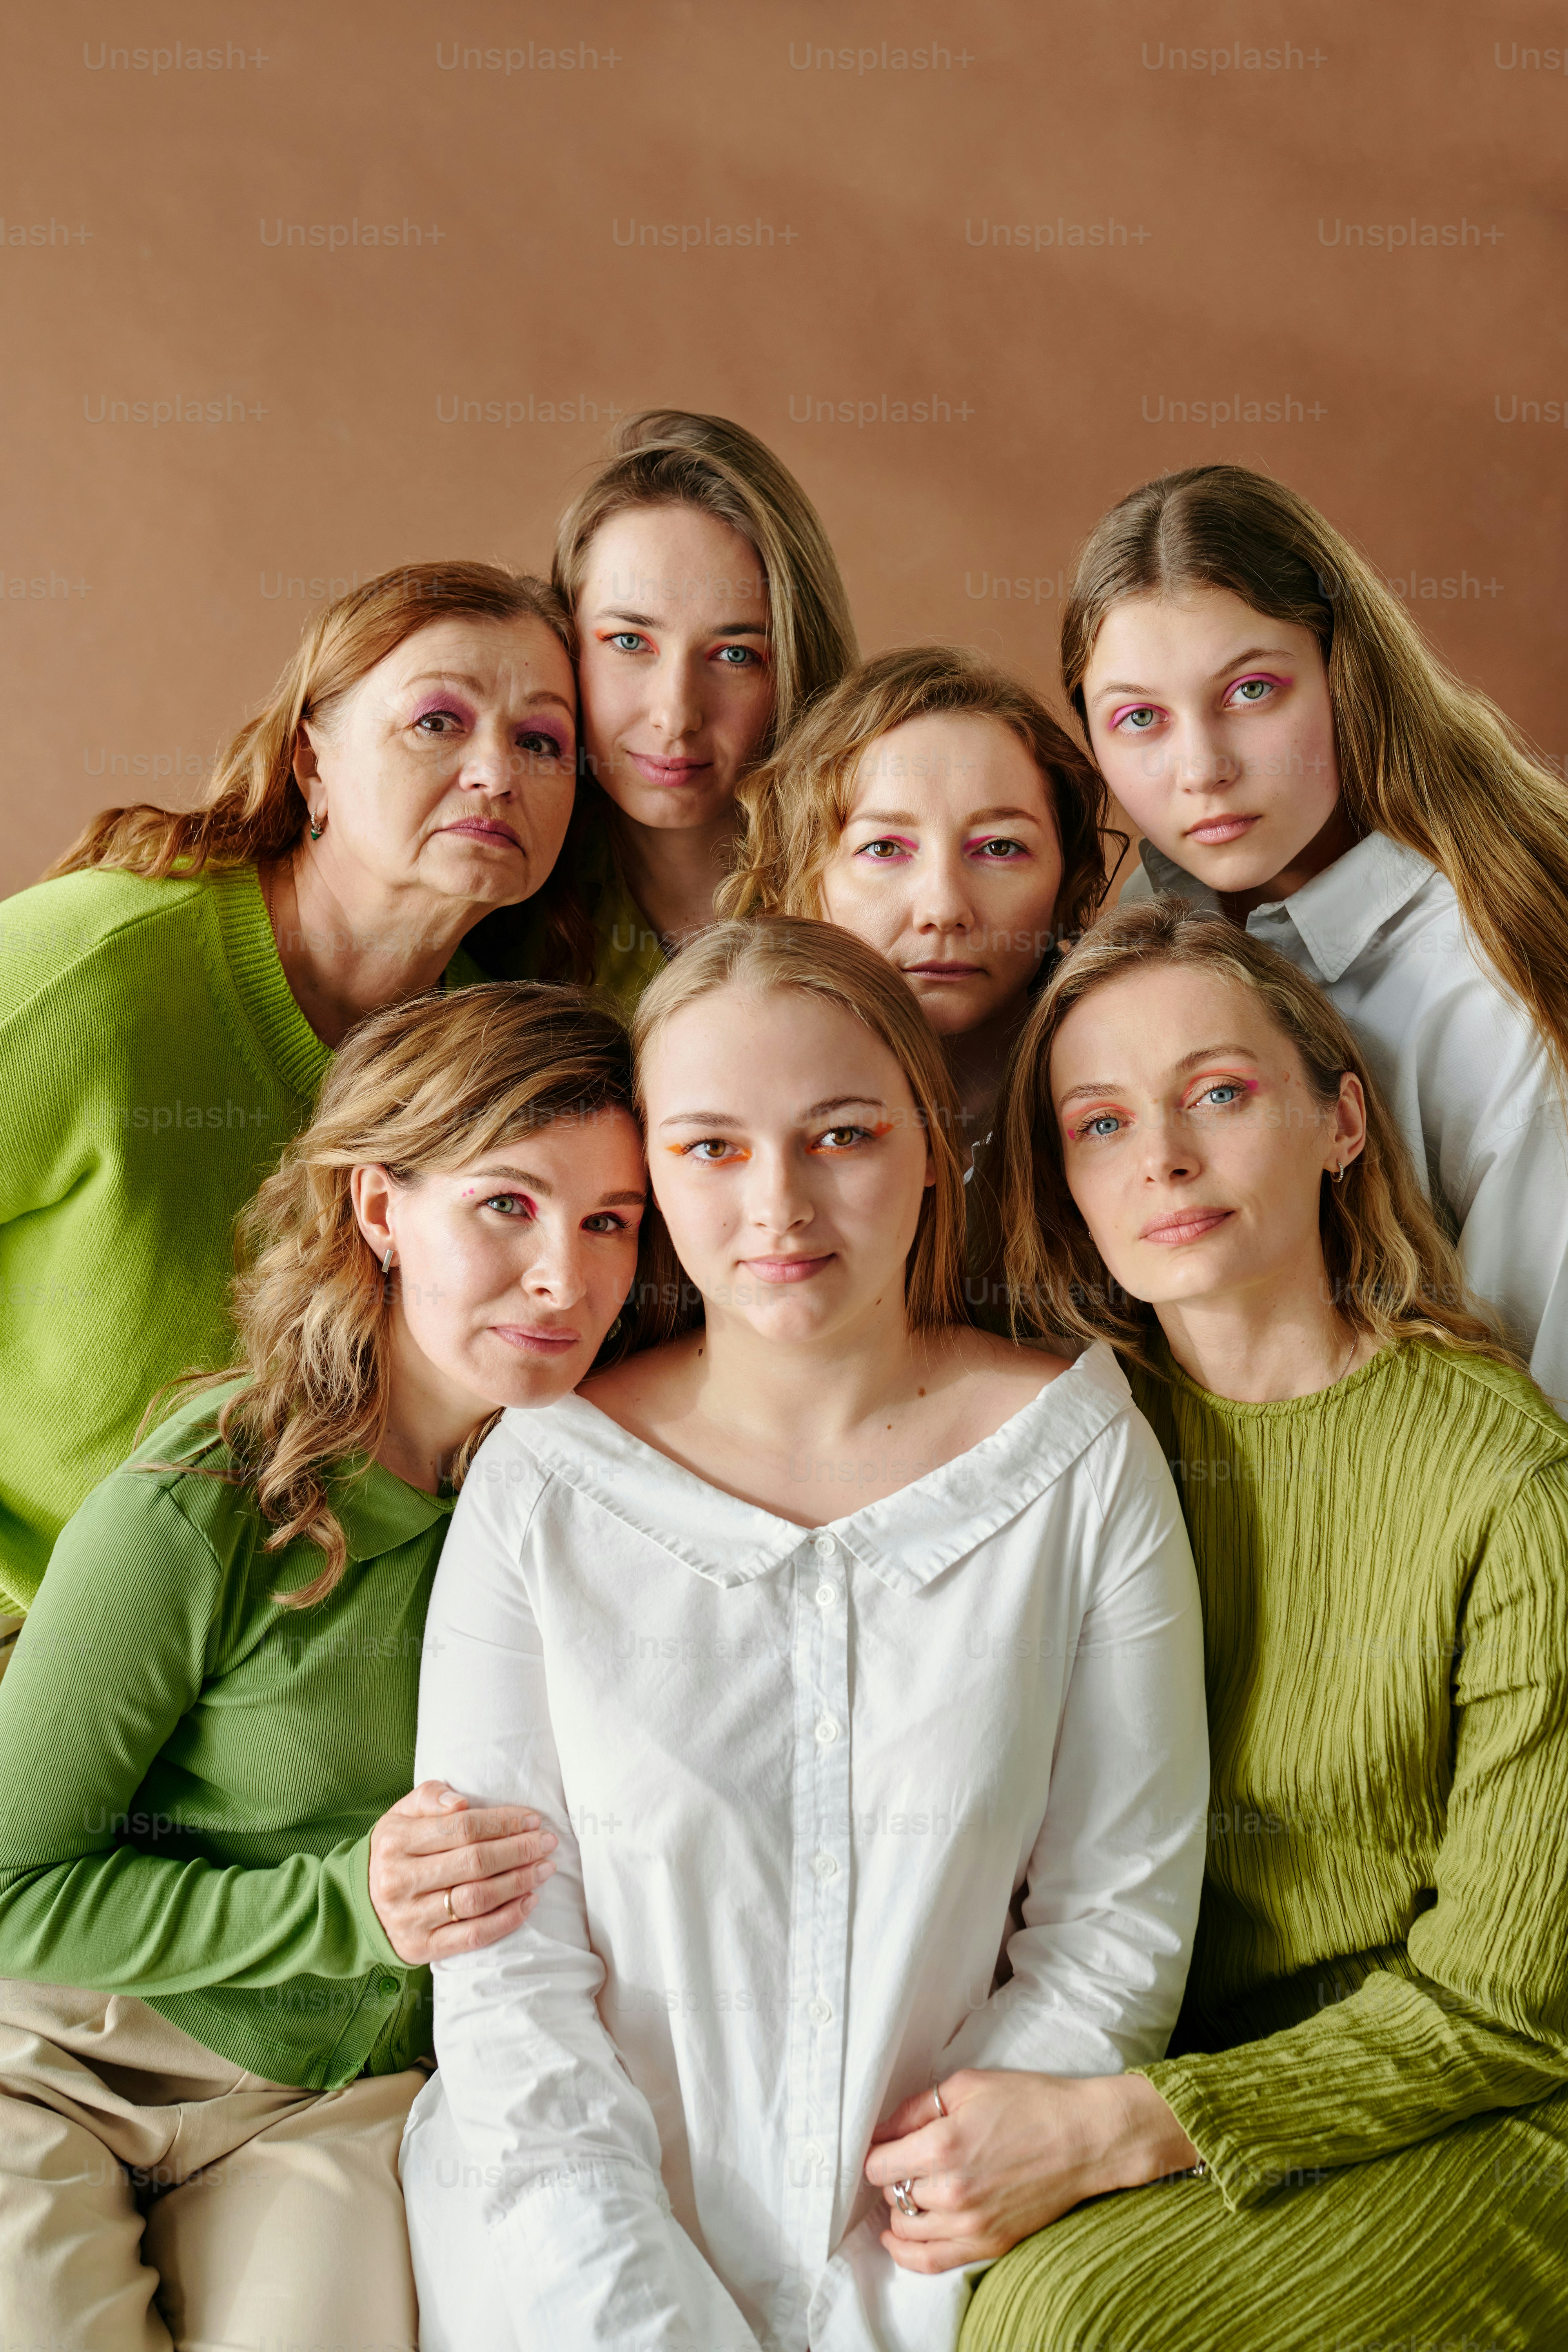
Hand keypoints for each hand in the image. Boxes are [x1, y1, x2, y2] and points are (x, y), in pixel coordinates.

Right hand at [367, 1779, 556, 1964]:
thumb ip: (429, 1797)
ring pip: (477, 1899)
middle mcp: (400, 1881)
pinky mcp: (421, 1948)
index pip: (462, 1828)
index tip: (533, 1820)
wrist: (358, 1904)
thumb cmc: (394, 1850)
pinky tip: (529, 1901)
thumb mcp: (401, 1814)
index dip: (503, 1823)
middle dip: (519, 1850)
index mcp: (395, 1841)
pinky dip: (507, 1919)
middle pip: (474, 1863)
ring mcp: (410, 1918)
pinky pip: (473, 1936)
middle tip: (547, 1843)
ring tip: (544, 1868)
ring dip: (519, 1883)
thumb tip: (460, 1803)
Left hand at [864, 2069, 1199, 2273]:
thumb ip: (915, 2109)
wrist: (1084, 2139)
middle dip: (891, 2177)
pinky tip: (899, 2237)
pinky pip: (930, 2261)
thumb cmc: (1029, 2103)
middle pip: (891, 2194)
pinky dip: (907, 2252)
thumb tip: (882, 2130)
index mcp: (943, 2145)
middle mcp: (952, 2191)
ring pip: (906, 2229)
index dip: (876, 2151)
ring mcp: (971, 2224)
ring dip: (900, 2210)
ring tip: (907, 2191)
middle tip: (904, 2161)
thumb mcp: (966, 2085)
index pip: (878, 2165)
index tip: (883, 2144)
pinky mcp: (989, 2244)